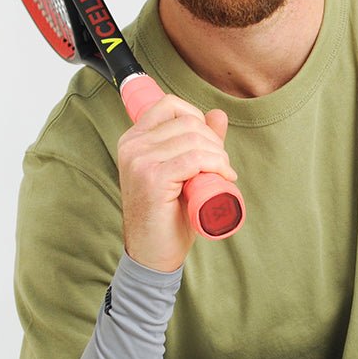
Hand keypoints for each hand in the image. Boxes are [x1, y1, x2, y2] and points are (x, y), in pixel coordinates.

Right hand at [117, 94, 236, 271]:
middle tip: (221, 167)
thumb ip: (198, 142)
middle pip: (188, 122)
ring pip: (195, 139)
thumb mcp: (183, 172)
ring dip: (219, 156)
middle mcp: (132, 145)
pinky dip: (217, 165)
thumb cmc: (168, 215)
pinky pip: (196, 159)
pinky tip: (225, 178)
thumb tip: (218, 114)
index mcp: (134, 139)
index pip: (170, 105)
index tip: (209, 144)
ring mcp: (140, 160)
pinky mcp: (153, 177)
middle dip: (214, 142)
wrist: (153, 254)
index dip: (198, 118)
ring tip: (222, 175)